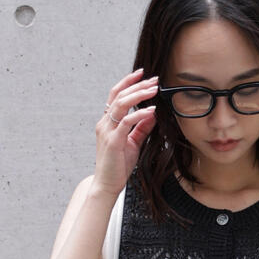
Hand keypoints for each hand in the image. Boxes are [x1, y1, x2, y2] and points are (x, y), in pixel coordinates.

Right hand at [94, 67, 159, 195]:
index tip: (142, 74)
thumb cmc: (118, 166)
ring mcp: (107, 131)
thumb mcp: (133, 143)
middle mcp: (105, 123)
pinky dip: (139, 114)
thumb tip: (152, 114)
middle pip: (119, 95)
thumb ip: (141, 128)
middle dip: (137, 85)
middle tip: (154, 80)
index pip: (116, 95)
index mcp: (107, 122)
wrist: (107, 185)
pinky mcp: (113, 141)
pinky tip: (151, 111)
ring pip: (121, 104)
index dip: (128, 82)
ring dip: (139, 94)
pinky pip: (126, 122)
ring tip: (153, 90)